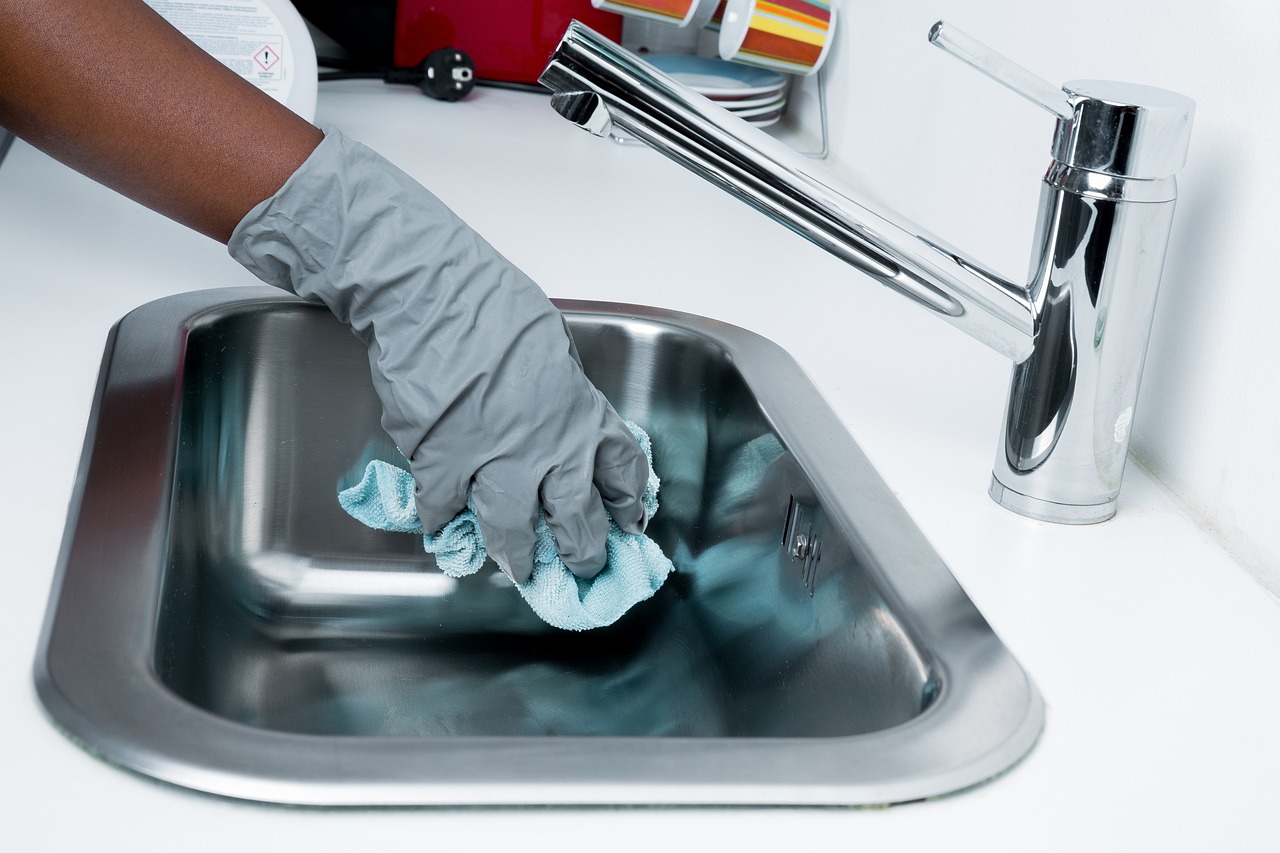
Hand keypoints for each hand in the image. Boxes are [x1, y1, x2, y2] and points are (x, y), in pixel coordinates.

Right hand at [229, 129, 649, 581]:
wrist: (434, 298)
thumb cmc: (492, 308)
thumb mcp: (552, 350)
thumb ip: (559, 394)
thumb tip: (552, 415)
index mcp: (581, 415)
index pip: (620, 472)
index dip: (626, 503)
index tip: (628, 521)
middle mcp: (548, 450)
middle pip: (577, 521)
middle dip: (582, 553)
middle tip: (581, 568)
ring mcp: (496, 463)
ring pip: (513, 532)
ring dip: (516, 555)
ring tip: (517, 566)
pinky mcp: (443, 466)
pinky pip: (445, 511)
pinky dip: (443, 523)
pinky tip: (443, 530)